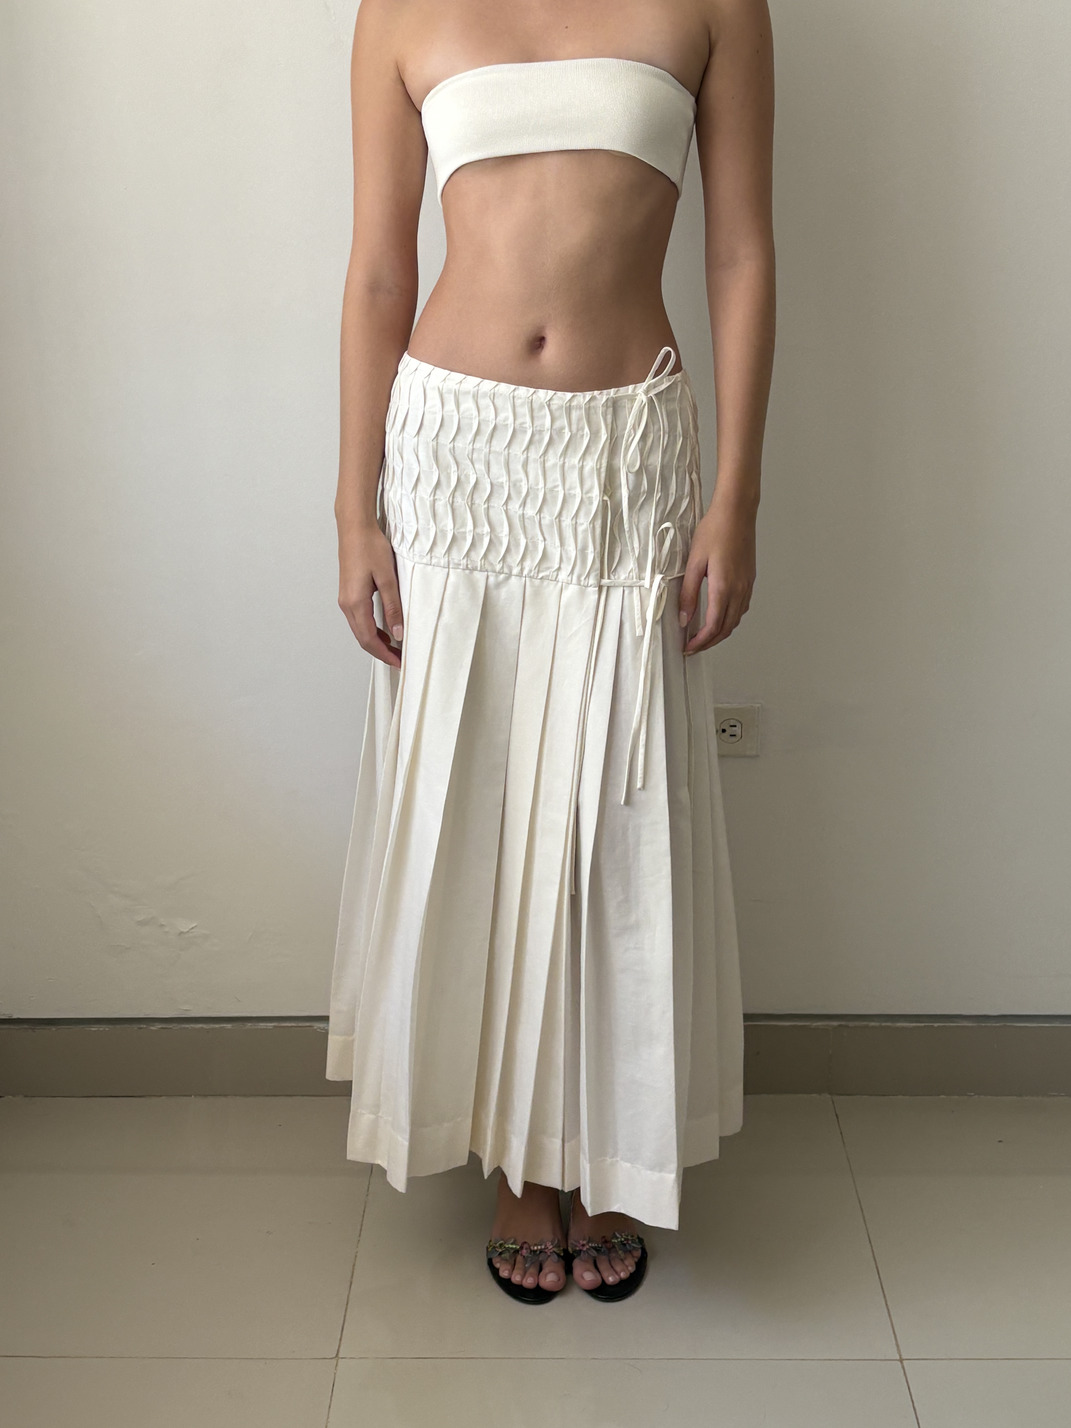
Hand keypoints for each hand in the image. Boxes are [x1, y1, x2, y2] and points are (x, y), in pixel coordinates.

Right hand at [337, 524, 403, 668]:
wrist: (355, 527)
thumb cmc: (370, 547)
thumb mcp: (388, 578)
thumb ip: (393, 607)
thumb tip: (398, 633)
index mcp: (355, 603)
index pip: (369, 640)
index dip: (385, 655)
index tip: (399, 663)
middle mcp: (346, 604)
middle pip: (363, 639)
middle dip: (381, 652)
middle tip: (399, 660)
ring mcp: (345, 599)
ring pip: (360, 630)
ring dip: (376, 642)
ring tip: (395, 648)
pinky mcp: (349, 593)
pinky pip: (359, 619)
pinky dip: (371, 629)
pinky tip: (384, 629)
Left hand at [678, 498, 755, 654]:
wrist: (737, 512)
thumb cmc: (714, 531)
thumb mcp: (693, 562)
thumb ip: (688, 593)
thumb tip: (683, 618)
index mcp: (723, 588)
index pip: (712, 627)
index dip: (700, 642)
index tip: (688, 647)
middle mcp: (739, 590)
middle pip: (726, 628)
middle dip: (709, 642)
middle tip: (693, 647)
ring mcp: (747, 585)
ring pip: (736, 620)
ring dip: (721, 632)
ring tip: (704, 636)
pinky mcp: (750, 579)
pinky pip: (742, 608)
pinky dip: (730, 619)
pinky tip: (720, 616)